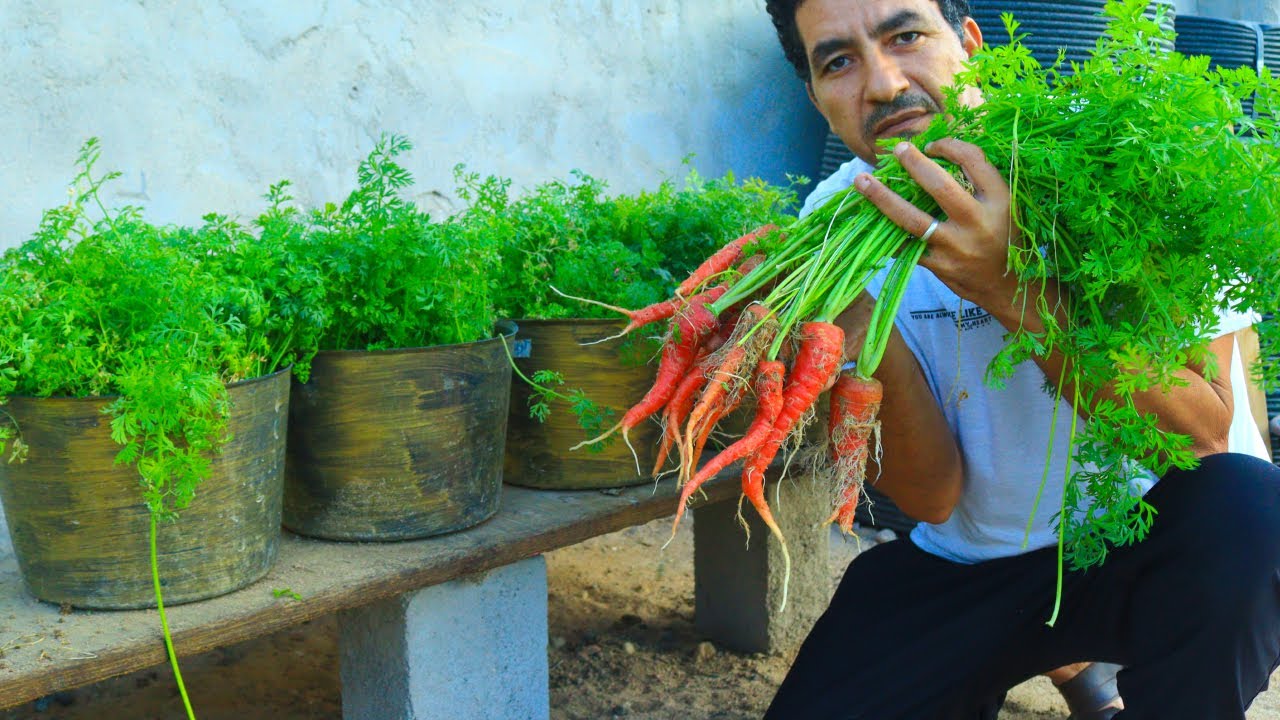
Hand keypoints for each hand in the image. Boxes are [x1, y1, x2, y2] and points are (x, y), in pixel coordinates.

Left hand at [853, 139, 1019, 307]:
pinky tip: (867, 219)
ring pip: (913, 219)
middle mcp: (977, 222)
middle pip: (940, 186)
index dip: (949, 146)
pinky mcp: (939, 266)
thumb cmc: (1003, 237)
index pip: (973, 160)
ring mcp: (956, 246)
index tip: (932, 145)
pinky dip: (886, 233)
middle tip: (898, 149)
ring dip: (883, 198)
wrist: (1007, 286)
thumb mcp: (1004, 205)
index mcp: (999, 200)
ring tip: (861, 180)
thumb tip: (937, 150)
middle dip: (914, 164)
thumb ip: (978, 181)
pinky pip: (905, 246)